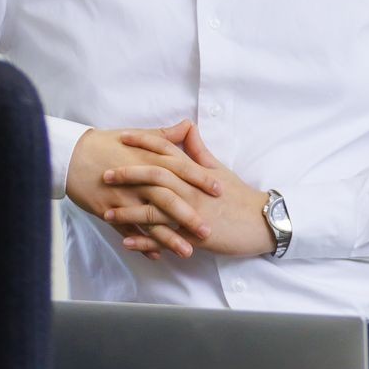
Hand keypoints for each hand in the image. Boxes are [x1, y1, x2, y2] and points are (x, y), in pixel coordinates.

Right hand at [66, 123, 222, 259]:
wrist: (69, 154)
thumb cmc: (106, 144)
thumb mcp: (137, 135)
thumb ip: (165, 136)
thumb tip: (188, 125)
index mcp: (148, 158)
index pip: (180, 168)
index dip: (200, 179)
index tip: (220, 191)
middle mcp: (138, 178)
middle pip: (167, 198)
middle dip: (189, 215)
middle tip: (209, 231)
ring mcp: (122, 196)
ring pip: (149, 219)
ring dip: (168, 237)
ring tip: (187, 251)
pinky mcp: (107, 209)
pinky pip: (127, 229)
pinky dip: (141, 242)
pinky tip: (156, 255)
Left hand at [102, 120, 276, 259]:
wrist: (262, 222)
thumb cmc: (239, 197)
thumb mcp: (218, 170)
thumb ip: (198, 150)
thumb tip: (186, 127)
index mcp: (195, 172)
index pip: (166, 150)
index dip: (143, 142)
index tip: (122, 137)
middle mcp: (191, 189)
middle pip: (155, 176)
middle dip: (127, 174)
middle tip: (105, 174)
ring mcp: (192, 212)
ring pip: (154, 210)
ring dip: (128, 212)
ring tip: (106, 214)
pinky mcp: (195, 235)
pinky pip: (164, 239)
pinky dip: (144, 241)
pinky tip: (126, 241)